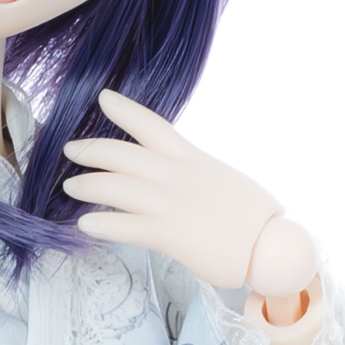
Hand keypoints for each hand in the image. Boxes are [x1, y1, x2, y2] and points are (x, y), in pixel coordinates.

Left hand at [64, 90, 311, 304]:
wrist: (275, 247)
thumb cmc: (255, 219)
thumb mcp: (223, 181)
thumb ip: (196, 175)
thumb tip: (182, 175)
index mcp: (193, 160)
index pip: (153, 125)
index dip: (125, 109)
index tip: (103, 97)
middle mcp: (179, 176)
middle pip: (123, 154)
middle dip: (92, 149)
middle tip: (70, 148)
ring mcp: (172, 204)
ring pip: (117, 187)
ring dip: (88, 184)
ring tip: (70, 186)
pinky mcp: (170, 235)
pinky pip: (126, 226)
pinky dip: (101, 224)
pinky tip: (84, 224)